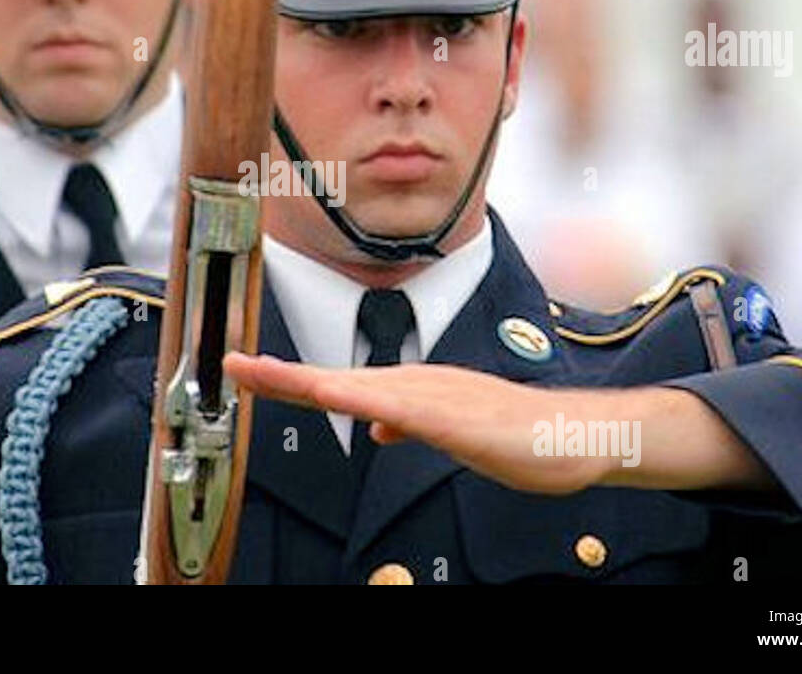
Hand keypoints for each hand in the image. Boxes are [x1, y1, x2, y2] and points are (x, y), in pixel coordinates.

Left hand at [223, 352, 612, 493]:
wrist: (569, 436)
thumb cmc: (514, 435)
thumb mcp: (447, 433)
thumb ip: (409, 426)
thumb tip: (377, 428)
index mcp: (408, 391)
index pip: (336, 385)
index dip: (288, 380)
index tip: (248, 373)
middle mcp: (412, 385)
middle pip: (333, 379)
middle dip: (280, 375)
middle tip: (233, 364)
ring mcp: (431, 398)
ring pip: (357, 386)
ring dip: (308, 381)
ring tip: (264, 374)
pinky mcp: (453, 418)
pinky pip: (401, 408)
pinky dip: (365, 401)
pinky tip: (337, 398)